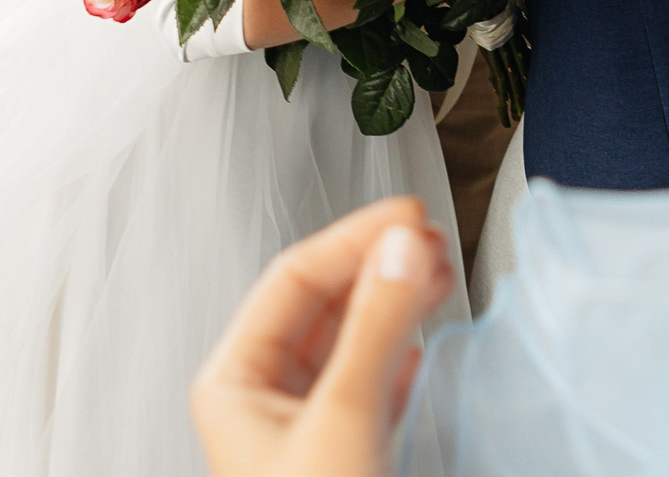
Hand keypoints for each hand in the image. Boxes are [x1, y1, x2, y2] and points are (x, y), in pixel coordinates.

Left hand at [191, 197, 452, 476]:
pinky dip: (397, 361)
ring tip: (435, 272)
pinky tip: (418, 347)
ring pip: (351, 344)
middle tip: (428, 238)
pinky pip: (368, 388)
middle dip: (380, 266)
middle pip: (324, 305)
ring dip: (395, 306)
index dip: (354, 238)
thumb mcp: (342, 415)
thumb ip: (374, 328)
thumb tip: (401, 250)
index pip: (294, 278)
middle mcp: (262, 403)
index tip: (408, 216)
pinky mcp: (342, 457)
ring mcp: (303, 431)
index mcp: (233, 384)